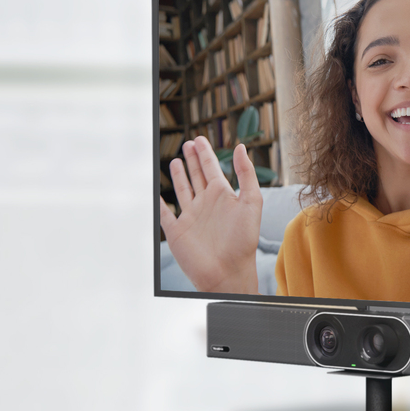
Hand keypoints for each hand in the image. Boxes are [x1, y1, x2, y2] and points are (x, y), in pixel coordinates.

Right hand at [159, 137, 264, 294]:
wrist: (228, 272)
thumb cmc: (243, 240)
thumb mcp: (252, 201)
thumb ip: (246, 174)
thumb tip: (239, 147)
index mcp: (222, 196)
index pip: (212, 168)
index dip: (205, 153)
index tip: (200, 139)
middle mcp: (206, 204)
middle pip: (197, 176)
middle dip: (192, 159)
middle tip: (188, 143)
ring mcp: (190, 217)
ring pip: (182, 191)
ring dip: (179, 176)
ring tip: (175, 161)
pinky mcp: (177, 232)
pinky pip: (165, 214)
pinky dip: (159, 204)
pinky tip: (157, 195)